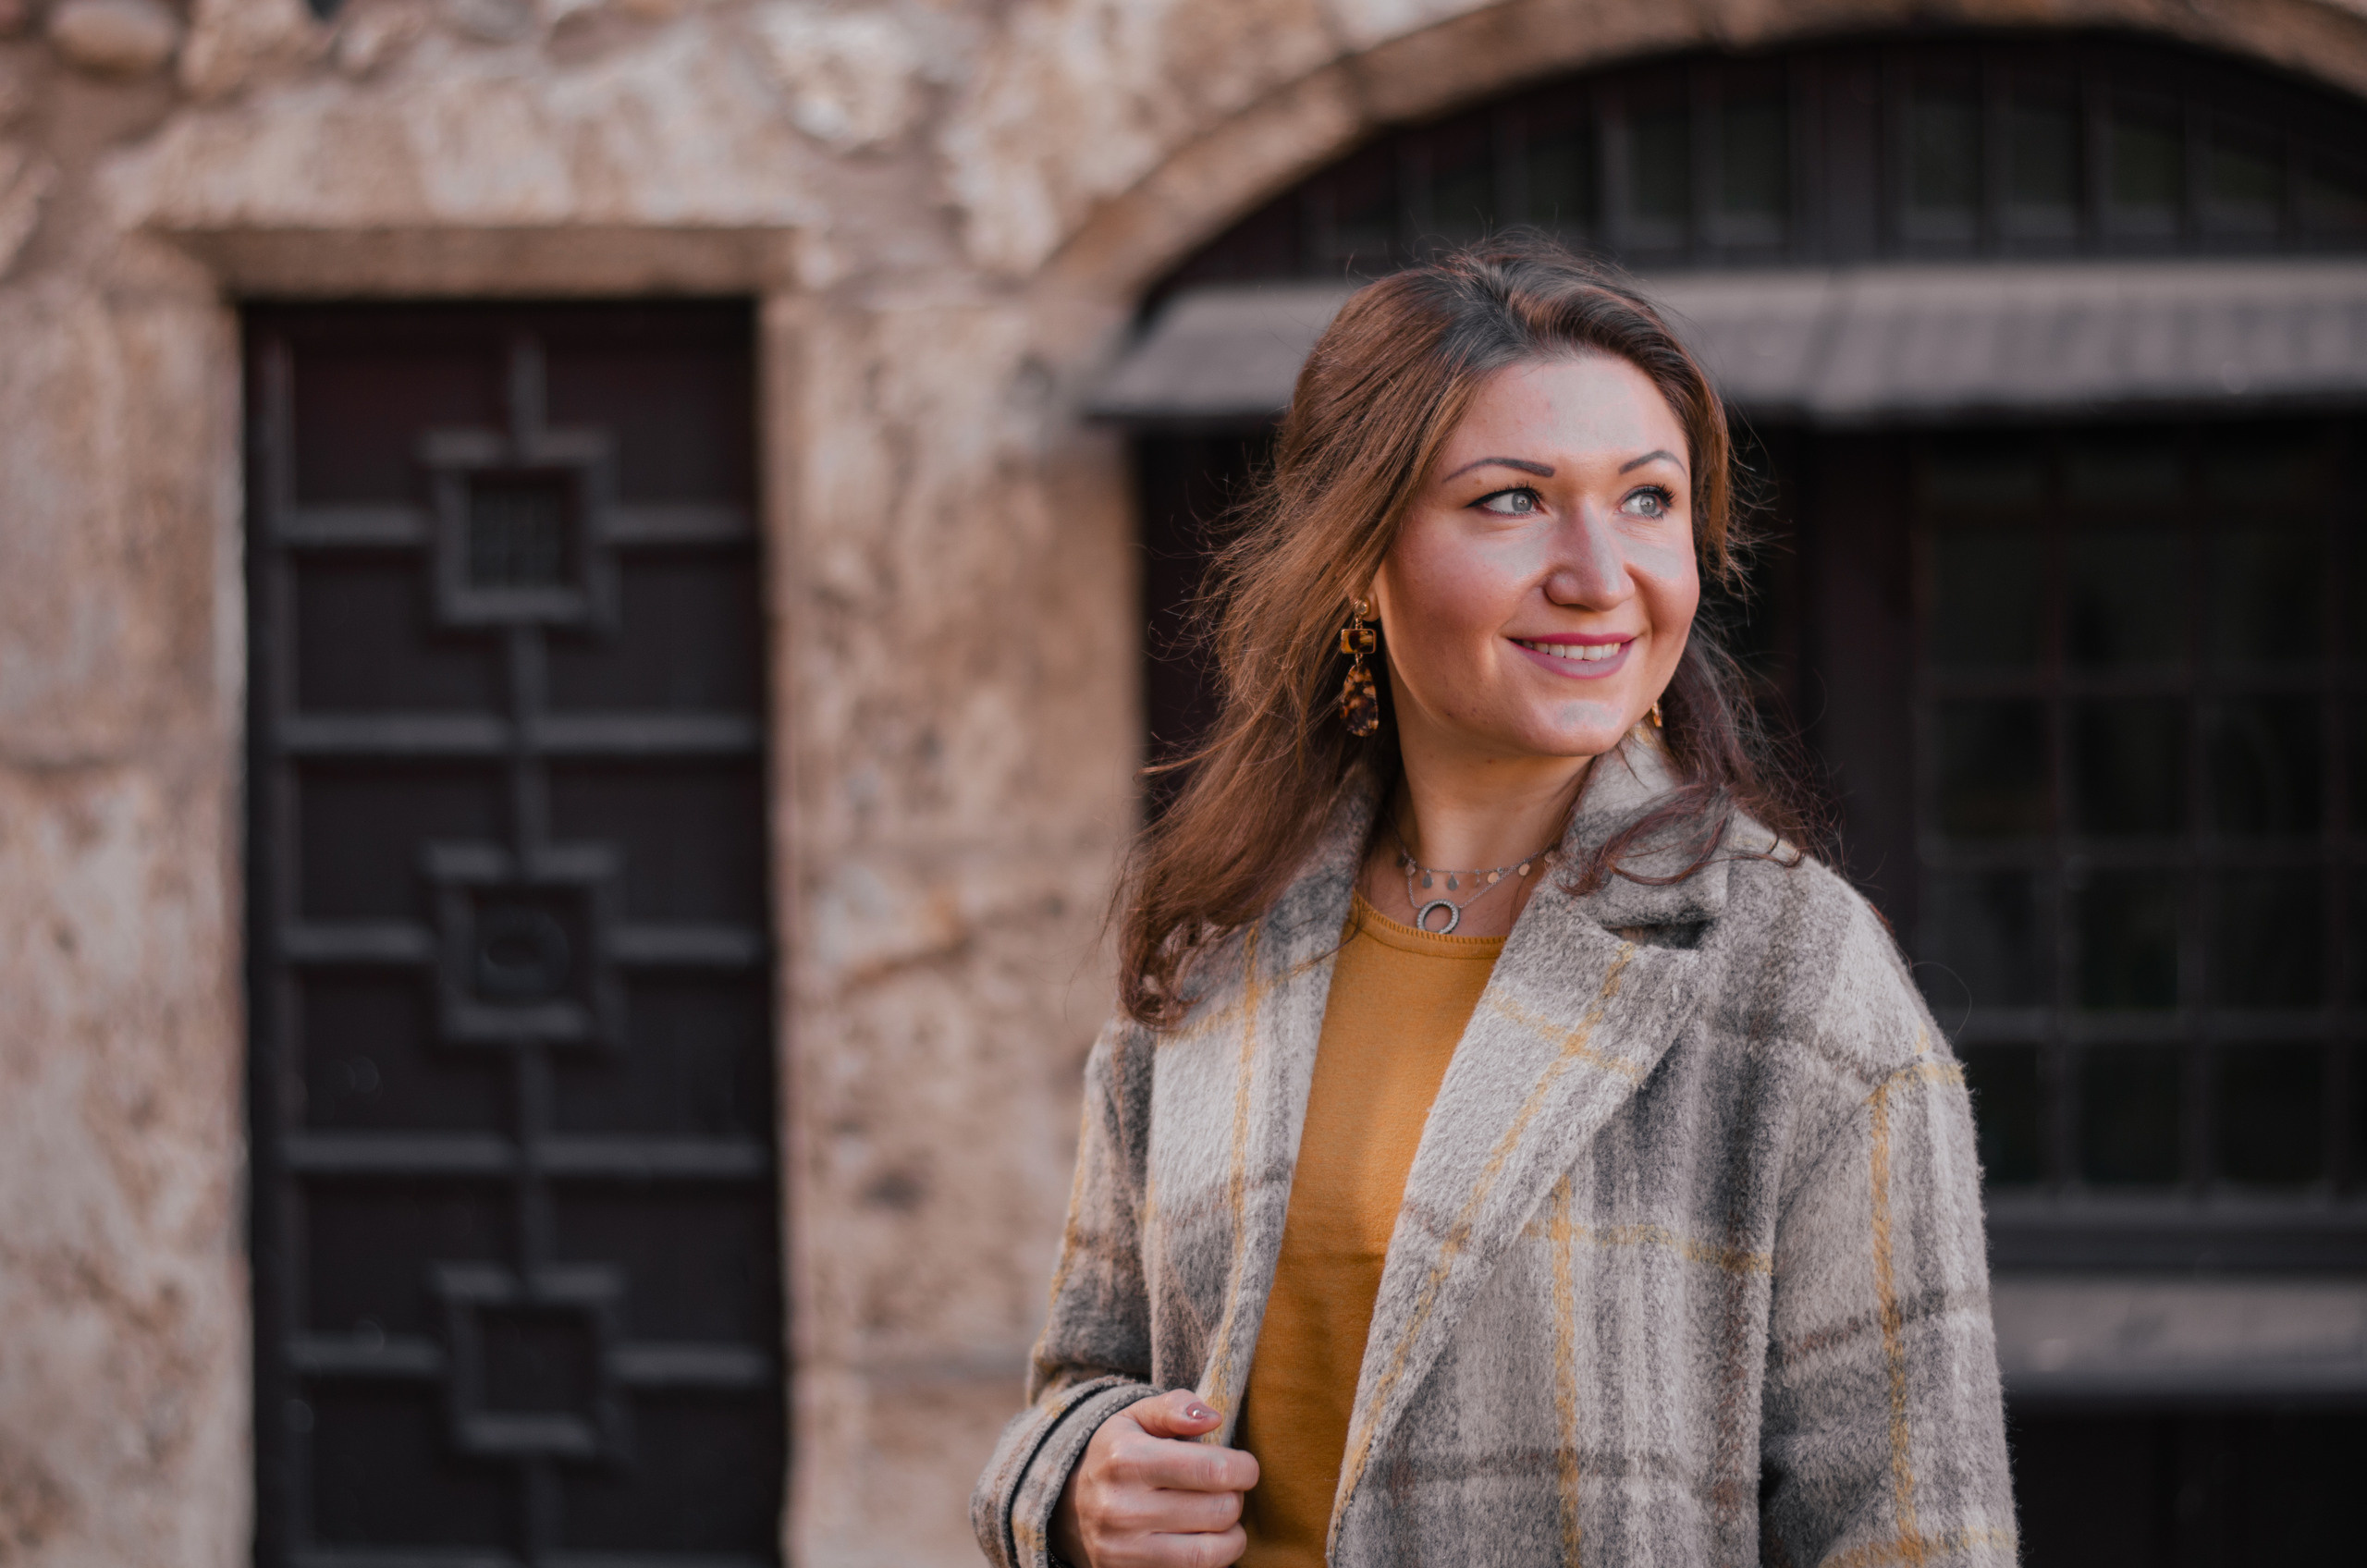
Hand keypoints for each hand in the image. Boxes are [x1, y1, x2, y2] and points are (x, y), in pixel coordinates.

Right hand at [1050, 1388, 1259, 1567]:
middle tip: (1225, 1490)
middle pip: (1220, 1511)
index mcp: (1126, 1460)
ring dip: (1231, 1536)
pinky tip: (1201, 1541)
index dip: (1244, 1468)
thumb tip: (1212, 1418)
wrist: (1068, 1508)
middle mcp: (1122, 1509)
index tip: (1243, 1466)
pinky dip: (1212, 1560)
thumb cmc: (1116, 1455)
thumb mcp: (1136, 1418)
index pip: (1213, 1470)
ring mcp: (1124, 1552)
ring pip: (1213, 1552)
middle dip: (1235, 1498)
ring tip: (1219, 1519)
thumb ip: (1175, 1407)